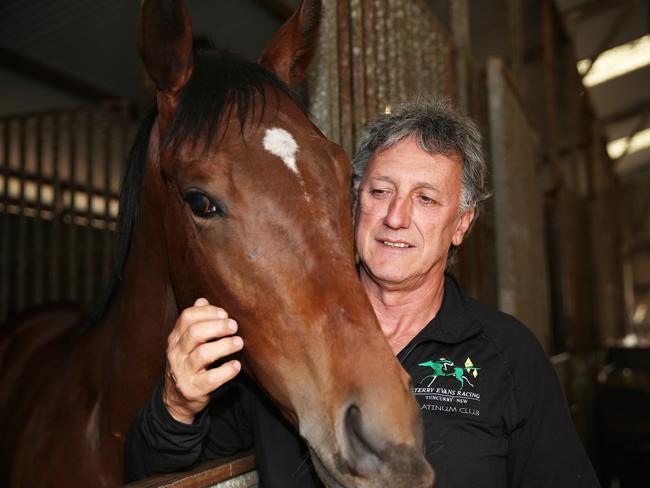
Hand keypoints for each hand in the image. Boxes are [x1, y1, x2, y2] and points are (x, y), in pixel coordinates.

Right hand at [162, 298, 242, 423]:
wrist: (177, 399)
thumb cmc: (188, 363)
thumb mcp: (186, 343)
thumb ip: (194, 322)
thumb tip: (202, 300)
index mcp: (175, 338)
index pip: (187, 317)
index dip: (207, 312)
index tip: (224, 313)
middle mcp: (176, 353)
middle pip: (194, 333)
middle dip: (216, 327)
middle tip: (234, 325)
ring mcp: (183, 372)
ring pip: (202, 355)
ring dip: (223, 346)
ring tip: (239, 342)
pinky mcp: (193, 389)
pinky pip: (210, 379)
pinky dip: (226, 371)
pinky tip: (237, 365)